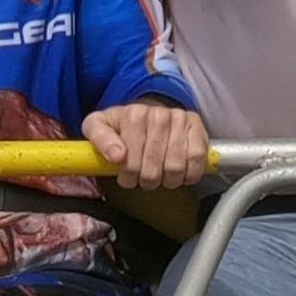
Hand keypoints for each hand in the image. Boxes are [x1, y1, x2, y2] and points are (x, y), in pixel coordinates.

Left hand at [81, 100, 210, 190]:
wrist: (147, 114)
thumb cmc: (122, 126)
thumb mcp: (98, 127)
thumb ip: (99, 138)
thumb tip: (116, 156)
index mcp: (133, 114)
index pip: (130, 163)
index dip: (128, 178)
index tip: (126, 177)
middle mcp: (158, 114)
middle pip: (153, 169)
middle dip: (147, 181)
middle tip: (144, 178)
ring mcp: (179, 119)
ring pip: (175, 168)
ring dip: (168, 180)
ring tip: (161, 176)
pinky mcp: (197, 126)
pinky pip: (196, 160)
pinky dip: (189, 174)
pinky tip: (180, 174)